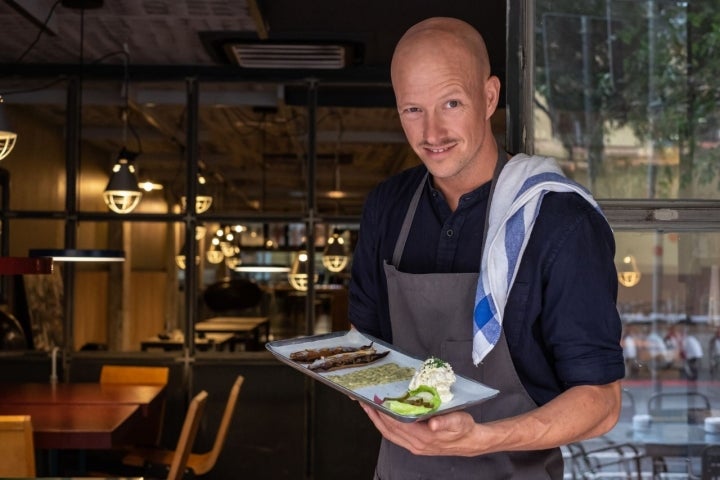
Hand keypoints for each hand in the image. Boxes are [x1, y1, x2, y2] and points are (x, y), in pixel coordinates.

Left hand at [360, 403, 479, 456]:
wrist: (470, 441)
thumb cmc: (464, 428)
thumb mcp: (458, 421)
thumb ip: (445, 421)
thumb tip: (433, 424)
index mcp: (424, 437)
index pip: (397, 424)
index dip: (384, 413)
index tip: (374, 402)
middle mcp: (416, 444)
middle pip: (389, 430)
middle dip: (375, 415)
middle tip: (363, 401)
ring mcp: (415, 446)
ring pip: (390, 434)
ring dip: (377, 421)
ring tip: (367, 407)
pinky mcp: (415, 445)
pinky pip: (395, 436)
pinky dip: (386, 426)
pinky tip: (382, 417)